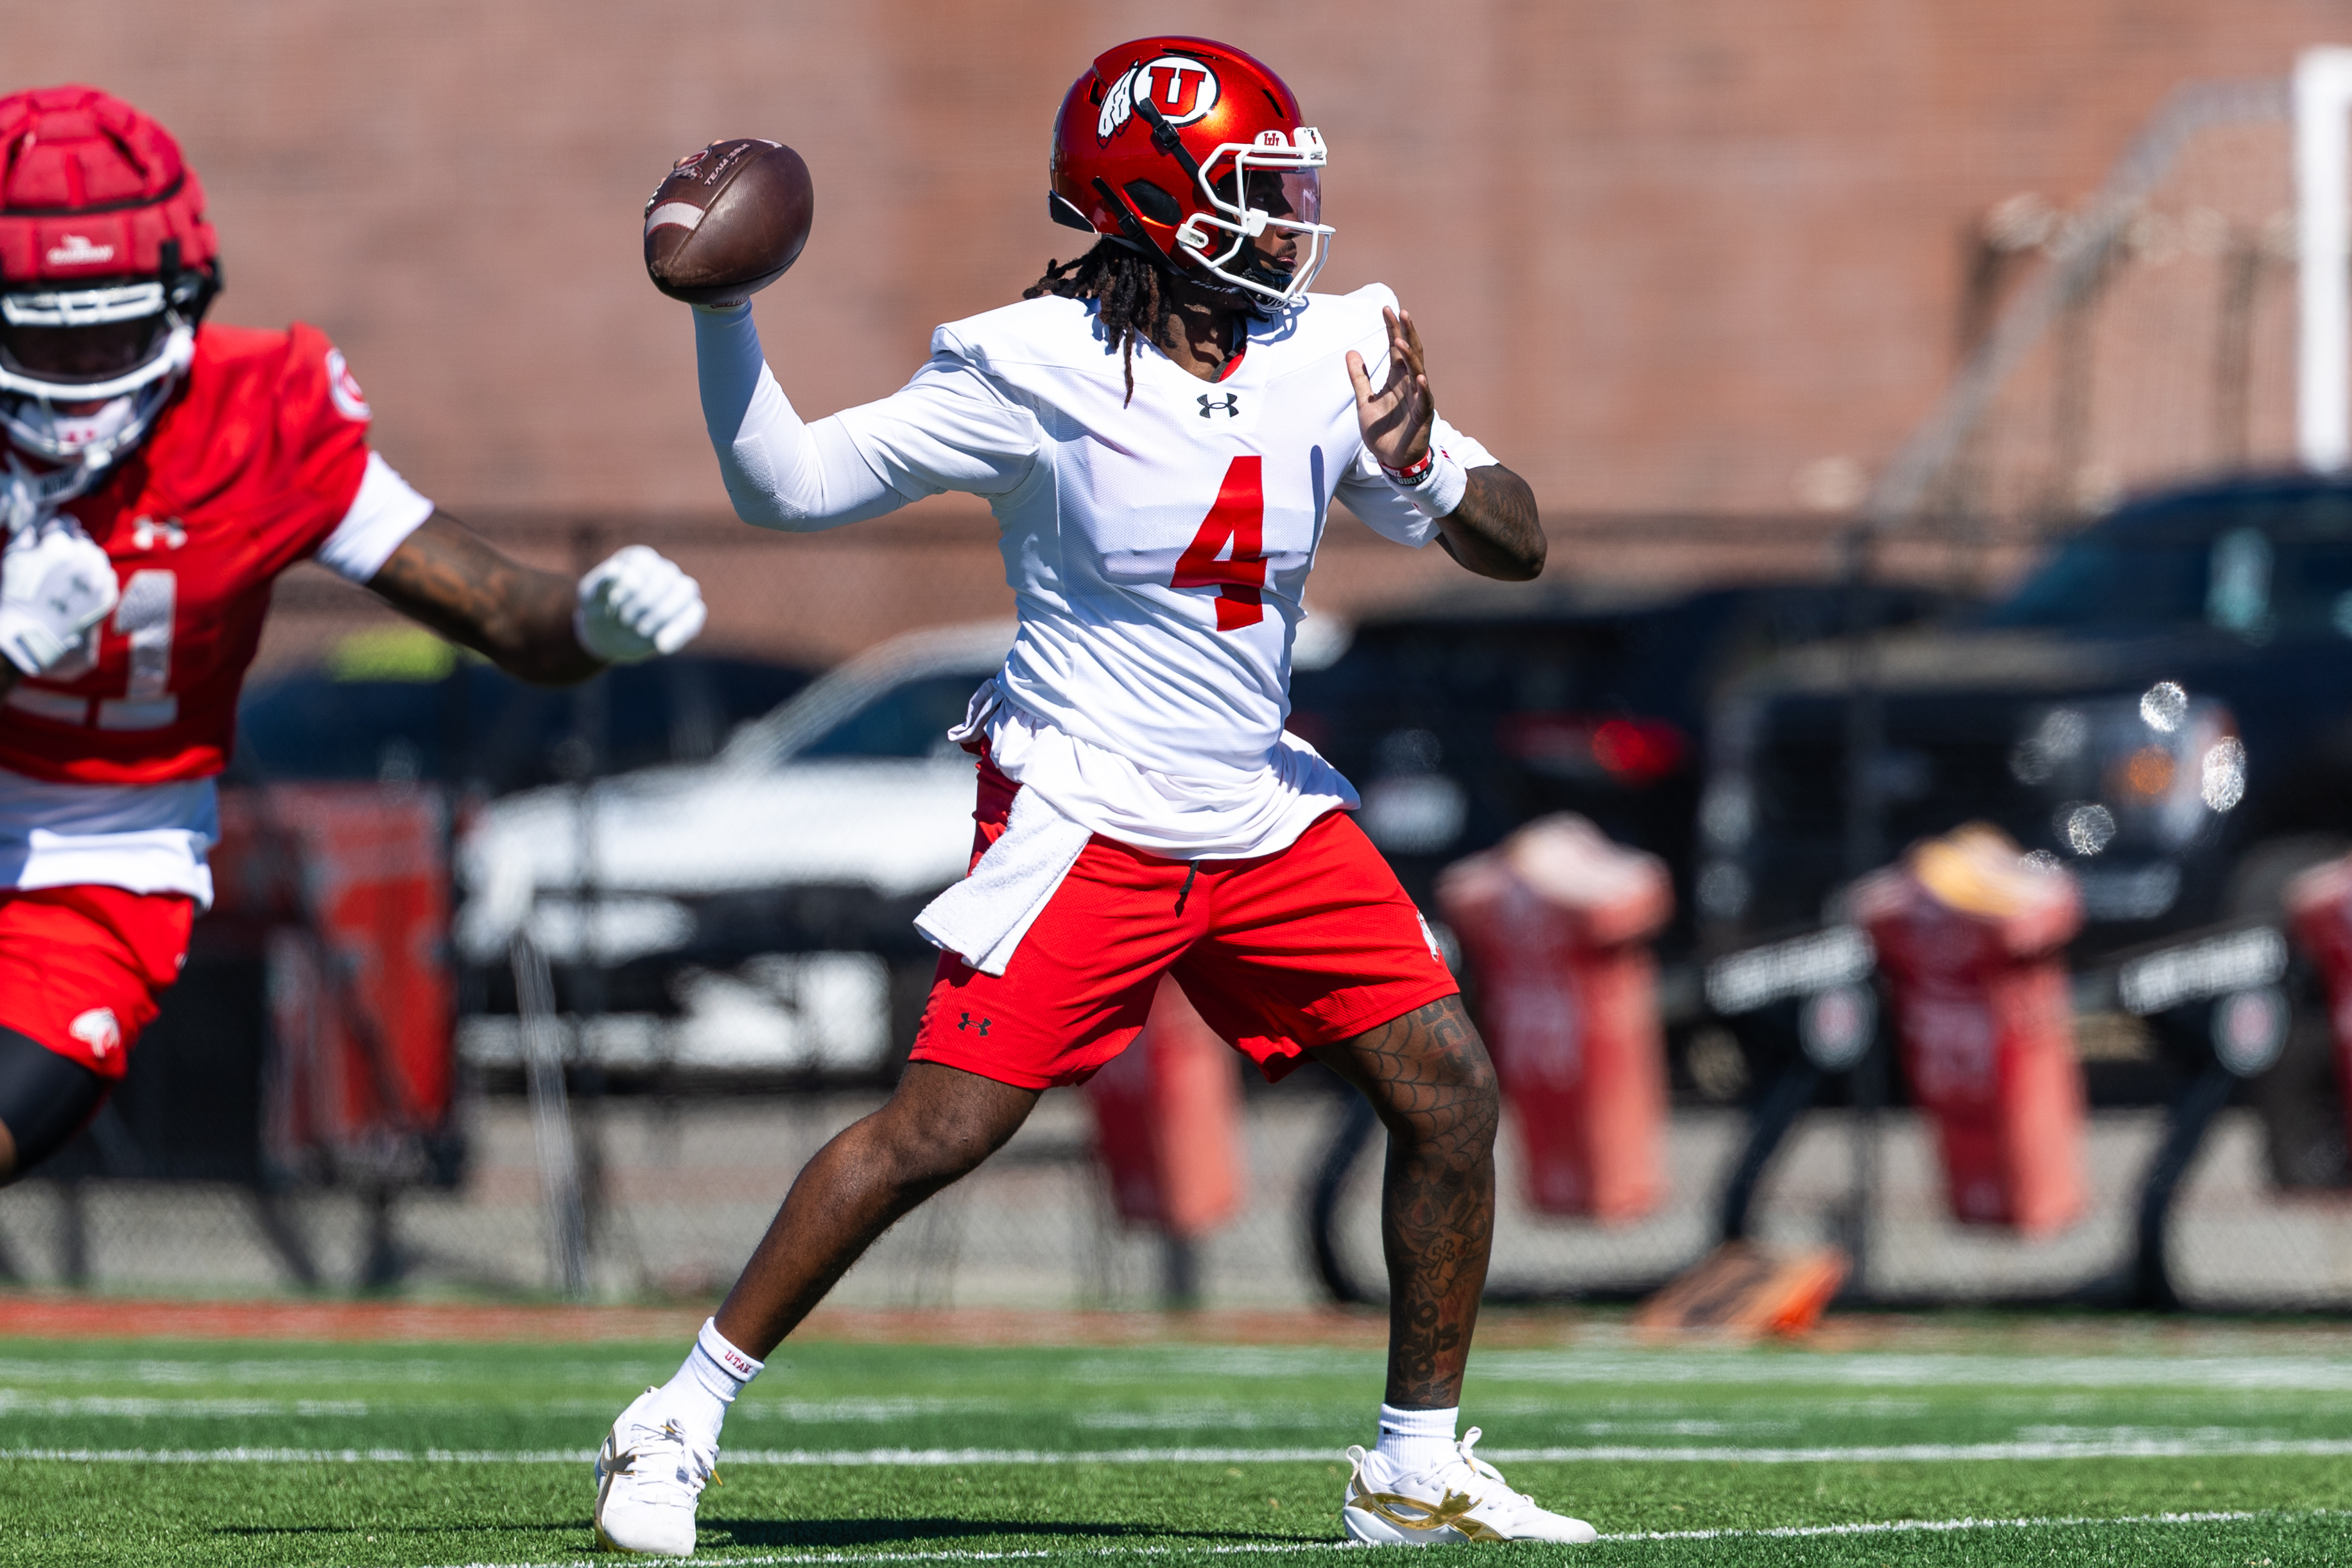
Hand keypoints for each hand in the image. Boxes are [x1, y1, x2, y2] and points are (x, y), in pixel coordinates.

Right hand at [0, 518, 117, 675]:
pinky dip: (96, 577)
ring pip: (98, 557)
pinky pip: (107, 577)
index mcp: (61, 546)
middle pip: (84, 539)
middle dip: (71, 544)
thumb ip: (26, 527)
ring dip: (86, 559)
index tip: (51, 536)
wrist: (31, 630)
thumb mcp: (14, 555)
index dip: (56, 529)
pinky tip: (80, 585)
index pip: (66, 522)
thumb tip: (34, 506)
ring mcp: (99, 579)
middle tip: (58, 558)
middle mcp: (85, 559)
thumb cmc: (17, 591)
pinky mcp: (108, 596)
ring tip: (70, 572)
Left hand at [573, 544, 706, 662]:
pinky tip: (660, 646)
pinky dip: (679, 630)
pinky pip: (695, 614)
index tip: (614, 604)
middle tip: (623, 621)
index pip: (646, 563)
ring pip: (687, 590)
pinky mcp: (690, 612)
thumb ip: (601, 583)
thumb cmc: (600, 610)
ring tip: (640, 631)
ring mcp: (679, 590)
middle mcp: (663, 570)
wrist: (610, 635)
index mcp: (639, 560)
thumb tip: (616, 571)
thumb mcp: (590, 598)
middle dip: (644, 602)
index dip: (631, 586)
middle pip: (667, 577)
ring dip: (663, 614)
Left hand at [1345, 305, 1435, 471]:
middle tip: (1399, 312)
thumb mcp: (1364, 401)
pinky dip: (1423, 388)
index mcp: (1397, 379)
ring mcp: (1418, 398)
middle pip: (1410, 352)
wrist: (1392, 460)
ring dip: (1411, 355)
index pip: (1396, 348)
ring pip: (1418, 371)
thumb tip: (1351, 352)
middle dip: (1405, 332)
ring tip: (1401, 339)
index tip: (1386, 309)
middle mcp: (1410, 384)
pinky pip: (1424, 400)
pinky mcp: (1422, 416)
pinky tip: (1420, 376)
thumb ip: (1358, 377)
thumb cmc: (1383, 431)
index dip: (1392, 329)